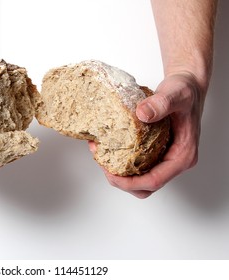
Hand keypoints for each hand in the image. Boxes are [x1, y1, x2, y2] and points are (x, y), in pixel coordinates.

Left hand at [89, 72, 203, 197]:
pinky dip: (122, 162)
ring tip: (102, 156)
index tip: (111, 175)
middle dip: (122, 182)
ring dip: (120, 174)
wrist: (186, 85)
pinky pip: (138, 165)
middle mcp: (174, 160)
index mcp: (183, 155)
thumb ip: (161, 103)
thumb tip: (142, 114)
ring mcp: (165, 157)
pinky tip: (109, 147)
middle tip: (103, 165)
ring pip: (140, 179)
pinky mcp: (156, 151)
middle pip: (146, 186)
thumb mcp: (176, 94)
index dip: (130, 183)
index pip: (155, 181)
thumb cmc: (186, 91)